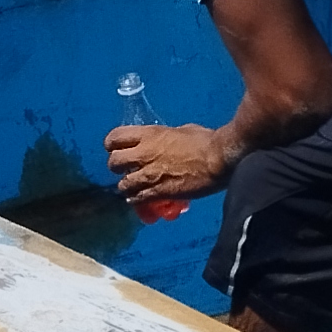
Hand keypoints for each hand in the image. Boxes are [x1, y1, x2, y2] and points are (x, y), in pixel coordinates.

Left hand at [105, 122, 238, 202]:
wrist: (220, 158)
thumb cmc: (205, 141)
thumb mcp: (180, 131)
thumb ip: (165, 138)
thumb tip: (163, 142)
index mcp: (149, 135)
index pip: (114, 138)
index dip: (112, 145)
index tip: (116, 149)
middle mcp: (143, 154)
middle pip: (114, 162)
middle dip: (117, 167)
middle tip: (126, 170)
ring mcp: (149, 174)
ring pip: (123, 184)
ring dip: (127, 186)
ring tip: (134, 188)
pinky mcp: (159, 192)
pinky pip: (137, 199)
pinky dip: (135, 200)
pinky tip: (139, 200)